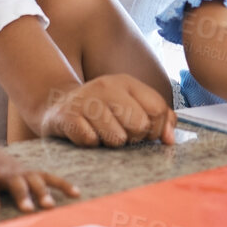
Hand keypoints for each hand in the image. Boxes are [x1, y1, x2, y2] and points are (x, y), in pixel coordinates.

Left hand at [0, 131, 80, 211]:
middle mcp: (4, 170)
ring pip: (34, 179)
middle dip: (22, 194)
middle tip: (28, 209)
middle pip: (14, 182)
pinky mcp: (29, 171)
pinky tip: (76, 193)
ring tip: (51, 206)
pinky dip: (61, 184)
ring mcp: (18, 170)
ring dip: (43, 191)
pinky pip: (48, 176)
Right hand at [33, 75, 175, 147]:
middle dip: (133, 137)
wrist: (56, 104)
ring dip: (110, 143)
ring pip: (117, 138)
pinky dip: (89, 143)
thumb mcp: (130, 105)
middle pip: (140, 125)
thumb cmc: (101, 111)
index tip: (144, 133)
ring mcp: (86, 100)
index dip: (156, 129)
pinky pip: (91, 141)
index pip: (158, 109)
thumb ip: (158, 118)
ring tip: (100, 133)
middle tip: (120, 133)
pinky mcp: (68, 116)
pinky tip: (84, 133)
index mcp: (126, 82)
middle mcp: (106, 86)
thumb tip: (170, 138)